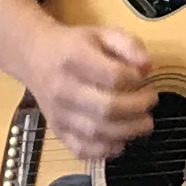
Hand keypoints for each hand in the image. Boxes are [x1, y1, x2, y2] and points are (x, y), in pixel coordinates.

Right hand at [23, 24, 158, 164]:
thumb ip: (129, 45)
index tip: (143, 78)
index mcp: (74, 59)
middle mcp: (63, 89)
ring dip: (127, 132)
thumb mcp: (103, 33)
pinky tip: (120, 141)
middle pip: (107, 108)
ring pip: (96, 133)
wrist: (34, 57)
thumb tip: (148, 67)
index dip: (136, 80)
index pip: (113, 77)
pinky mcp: (57, 131)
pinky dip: (104, 151)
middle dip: (137, 109)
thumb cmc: (74, 46)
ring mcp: (58, 114)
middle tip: (151, 102)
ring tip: (143, 124)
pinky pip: (81, 149)